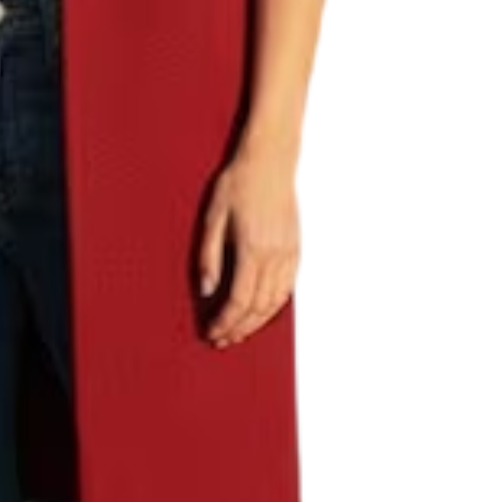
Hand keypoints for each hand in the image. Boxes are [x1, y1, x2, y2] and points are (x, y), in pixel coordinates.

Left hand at [197, 143, 299, 348]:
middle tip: (221, 339)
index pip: (239, 301)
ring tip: (238, 332)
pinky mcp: (295, 250)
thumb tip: (207, 291)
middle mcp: (275, 257)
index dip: (225, 322)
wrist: (270, 162)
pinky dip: (273, 307)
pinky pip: (287, 289)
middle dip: (239, 329)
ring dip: (257, 323)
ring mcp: (288, 254)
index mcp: (252, 250)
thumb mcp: (213, 218)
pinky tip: (260, 312)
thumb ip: (209, 257)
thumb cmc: (238, 184)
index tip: (212, 332)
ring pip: (275, 302)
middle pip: (258, 308)